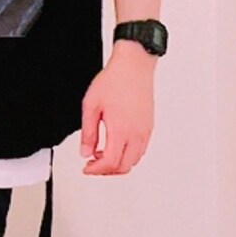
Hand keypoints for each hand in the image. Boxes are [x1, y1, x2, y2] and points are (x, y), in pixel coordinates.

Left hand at [79, 43, 156, 173]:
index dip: (96, 170)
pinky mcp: (149, 127)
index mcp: (121, 129)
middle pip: (124, 167)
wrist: (134, 65)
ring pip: (134, 161)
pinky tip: (116, 146)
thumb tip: (85, 152)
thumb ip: (88, 133)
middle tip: (93, 164)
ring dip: (118, 163)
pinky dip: (128, 155)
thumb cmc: (115, 80)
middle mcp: (136, 133)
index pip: (110, 162)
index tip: (87, 167)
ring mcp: (145, 131)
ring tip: (103, 154)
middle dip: (106, 170)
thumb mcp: (91, 106)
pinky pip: (140, 150)